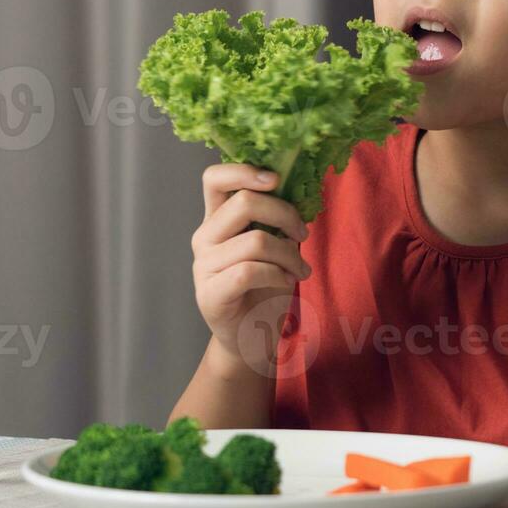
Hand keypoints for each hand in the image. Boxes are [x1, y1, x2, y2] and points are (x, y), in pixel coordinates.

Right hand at [191, 163, 311, 360]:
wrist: (252, 337)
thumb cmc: (265, 287)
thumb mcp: (273, 245)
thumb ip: (273, 217)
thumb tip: (298, 186)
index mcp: (217, 220)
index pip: (214, 178)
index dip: (244, 170)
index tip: (276, 179)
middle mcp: (204, 238)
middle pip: (244, 203)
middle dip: (285, 214)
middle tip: (303, 233)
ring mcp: (204, 267)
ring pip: (256, 240)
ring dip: (290, 254)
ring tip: (301, 268)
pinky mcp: (210, 294)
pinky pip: (250, 271)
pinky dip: (278, 273)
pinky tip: (288, 281)